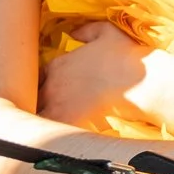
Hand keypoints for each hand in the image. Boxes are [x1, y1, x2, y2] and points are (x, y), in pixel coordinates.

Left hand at [40, 21, 173, 131]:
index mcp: (58, 64)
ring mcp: (58, 103)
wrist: (139, 82)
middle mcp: (53, 83)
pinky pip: (49, 132)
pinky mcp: (68, 120)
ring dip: (42, 121)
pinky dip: (50, 137)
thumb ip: (86, 31)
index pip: (37, 76)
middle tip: (49, 111)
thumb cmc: (126, 56)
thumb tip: (73, 32)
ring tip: (48, 130)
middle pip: (33, 97)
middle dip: (39, 104)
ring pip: (37, 116)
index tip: (50, 91)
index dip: (42, 85)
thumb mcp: (106, 32)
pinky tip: (55, 143)